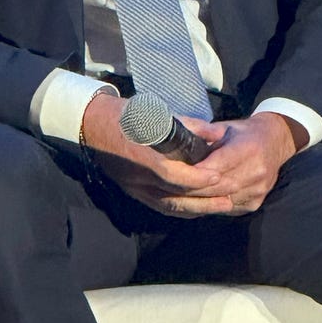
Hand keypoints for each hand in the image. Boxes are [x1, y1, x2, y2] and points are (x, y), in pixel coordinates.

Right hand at [80, 92, 233, 216]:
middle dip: (205, 199)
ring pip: (169, 206)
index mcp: (141, 155)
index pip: (172, 175)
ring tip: (222, 206)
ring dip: (198, 208)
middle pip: (174, 196)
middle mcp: (137, 177)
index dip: (197, 178)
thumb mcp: (156, 112)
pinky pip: (161, 206)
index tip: (218, 176)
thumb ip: (189, 125)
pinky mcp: (134, 191)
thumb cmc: (126, 115)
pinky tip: (200, 209)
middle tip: (229, 197)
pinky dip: (183, 209)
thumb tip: (218, 134)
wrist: (92, 124)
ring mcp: (133, 187)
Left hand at [180, 111, 305, 214]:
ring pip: (221, 200)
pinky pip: (227, 208)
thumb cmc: (243, 133)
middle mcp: (257, 171)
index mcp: (249, 148)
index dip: (195, 172)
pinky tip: (195, 201)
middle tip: (168, 187)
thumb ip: (202, 133)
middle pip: (218, 186)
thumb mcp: (224, 127)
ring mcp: (258, 190)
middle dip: (193, 188)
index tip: (173, 173)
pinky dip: (210, 206)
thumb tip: (176, 138)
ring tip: (177, 196)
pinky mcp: (255, 203)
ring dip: (199, 200)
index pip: (217, 165)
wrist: (275, 142)